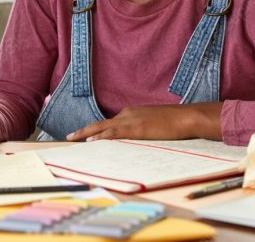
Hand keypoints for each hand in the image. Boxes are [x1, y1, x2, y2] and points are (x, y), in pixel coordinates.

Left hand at [66, 103, 222, 141]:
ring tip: (72, 138)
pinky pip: (113, 133)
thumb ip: (143, 127)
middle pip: (100, 123)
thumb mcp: (154, 123)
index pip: (109, 122)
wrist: (185, 117)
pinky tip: (91, 141)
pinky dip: (100, 136)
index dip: (96, 130)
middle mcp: (127, 114)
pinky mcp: (135, 128)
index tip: (85, 135)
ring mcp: (130, 120)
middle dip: (84, 130)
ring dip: (86, 134)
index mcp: (131, 112)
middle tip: (69, 136)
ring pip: (102, 127)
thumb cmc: (174, 122)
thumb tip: (139, 135)